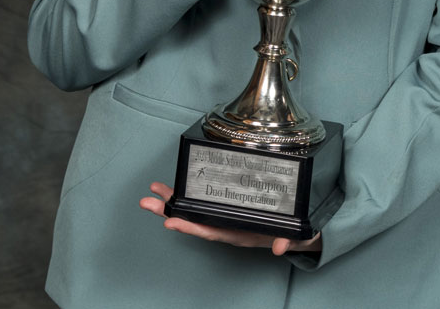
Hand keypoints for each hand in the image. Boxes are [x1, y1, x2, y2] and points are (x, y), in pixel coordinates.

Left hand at [140, 182, 320, 255]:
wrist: (292, 234)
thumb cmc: (289, 233)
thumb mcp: (292, 236)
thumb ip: (287, 241)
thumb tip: (281, 248)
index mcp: (238, 234)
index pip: (210, 231)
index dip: (189, 227)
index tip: (169, 222)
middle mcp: (226, 227)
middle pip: (194, 220)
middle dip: (169, 212)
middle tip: (147, 203)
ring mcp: (224, 219)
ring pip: (194, 212)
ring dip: (172, 203)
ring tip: (153, 192)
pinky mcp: (226, 210)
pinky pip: (203, 204)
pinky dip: (188, 197)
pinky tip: (175, 190)